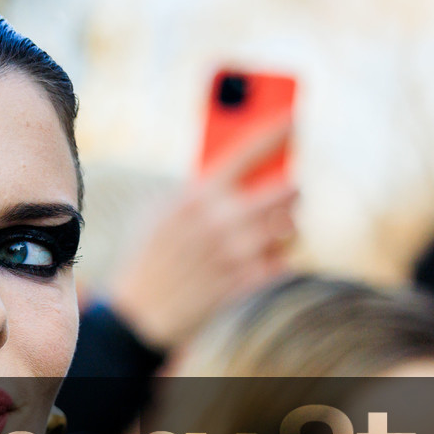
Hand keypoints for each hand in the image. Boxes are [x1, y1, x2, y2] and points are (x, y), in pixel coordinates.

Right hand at [105, 121, 297, 350]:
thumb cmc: (147, 257)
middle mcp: (223, 221)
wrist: (140, 315)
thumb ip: (195, 188)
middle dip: (291, 188)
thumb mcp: (158, 212)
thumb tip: (239, 172)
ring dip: (286, 226)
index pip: (249, 150)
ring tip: (271, 229)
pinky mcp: (248, 283)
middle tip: (289, 188)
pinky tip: (257, 261)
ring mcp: (239, 254)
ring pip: (292, 227)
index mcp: (198, 196)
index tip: (294, 118)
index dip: (277, 128)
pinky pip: (284, 261)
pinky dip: (275, 260)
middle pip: (287, 189)